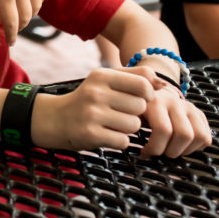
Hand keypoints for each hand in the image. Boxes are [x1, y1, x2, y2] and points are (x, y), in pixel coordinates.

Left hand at [0, 0, 48, 44]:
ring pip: (37, 6)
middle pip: (25, 17)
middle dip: (19, 26)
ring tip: (20, 16)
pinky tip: (31, 1)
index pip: (11, 22)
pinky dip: (39, 1)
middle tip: (12, 30)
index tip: (10, 42)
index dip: (11, 35)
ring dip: (29, 15)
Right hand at [32, 68, 151, 150]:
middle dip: (136, 114)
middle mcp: (96, 93)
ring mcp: (92, 114)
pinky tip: (107, 134)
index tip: (140, 99)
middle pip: (141, 107)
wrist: (54, 119)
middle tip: (121, 113)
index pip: (143, 84)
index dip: (148, 95)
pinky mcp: (90, 134)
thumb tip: (164, 85)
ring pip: (134, 126)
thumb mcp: (105, 80)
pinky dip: (119, 141)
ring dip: (128, 129)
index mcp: (101, 76)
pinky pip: (124, 141)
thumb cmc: (87, 100)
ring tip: (112, 124)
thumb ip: (135, 77)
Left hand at [134, 72, 211, 158]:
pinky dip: (195, 148)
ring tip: (170, 150)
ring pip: (198, 136)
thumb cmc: (136, 109)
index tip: (145, 153)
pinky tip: (180, 147)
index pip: (163, 129)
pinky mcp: (198, 114)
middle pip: (183, 134)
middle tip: (159, 153)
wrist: (151, 90)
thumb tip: (137, 151)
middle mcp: (174, 102)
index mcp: (155, 101)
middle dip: (171, 151)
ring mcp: (188, 107)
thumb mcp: (127, 112)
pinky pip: (206, 137)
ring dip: (184, 151)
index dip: (155, 148)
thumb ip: (127, 125)